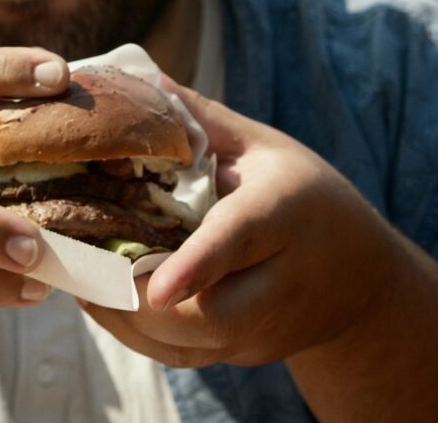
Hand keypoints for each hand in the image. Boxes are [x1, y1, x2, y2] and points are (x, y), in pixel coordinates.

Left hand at [79, 81, 406, 366]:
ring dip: (122, 317)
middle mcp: (278, 285)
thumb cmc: (307, 197)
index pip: (238, 243)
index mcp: (283, 216)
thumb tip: (140, 80)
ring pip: (183, 345)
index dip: (196, 266)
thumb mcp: (264, 148)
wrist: (361, 281)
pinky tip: (101, 300)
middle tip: (76, 261)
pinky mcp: (242, 354)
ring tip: (76, 278)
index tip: (156, 287)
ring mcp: (262, 331)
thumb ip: (201, 121)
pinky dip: (133, 334)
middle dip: (134, 297)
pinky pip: (179, 358)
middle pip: (206, 312)